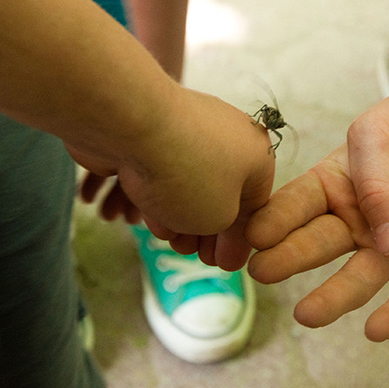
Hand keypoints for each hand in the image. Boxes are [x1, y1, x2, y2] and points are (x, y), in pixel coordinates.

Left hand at [73, 88, 274, 270]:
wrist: (130, 123)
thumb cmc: (187, 172)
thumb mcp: (220, 218)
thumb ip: (227, 233)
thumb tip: (226, 243)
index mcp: (258, 154)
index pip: (256, 205)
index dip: (240, 240)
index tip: (224, 264)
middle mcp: (230, 136)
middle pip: (223, 194)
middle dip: (210, 231)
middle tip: (199, 257)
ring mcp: (191, 129)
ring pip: (192, 184)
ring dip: (184, 217)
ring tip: (174, 243)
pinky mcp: (155, 130)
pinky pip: (166, 169)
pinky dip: (162, 195)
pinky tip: (153, 219)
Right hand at [245, 76, 388, 340]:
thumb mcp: (380, 134)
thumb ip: (374, 181)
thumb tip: (383, 240)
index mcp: (335, 187)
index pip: (296, 207)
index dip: (275, 221)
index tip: (254, 236)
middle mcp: (358, 222)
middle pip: (318, 245)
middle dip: (289, 259)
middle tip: (263, 273)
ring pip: (360, 278)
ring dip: (334, 298)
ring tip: (307, 315)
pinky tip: (377, 330)